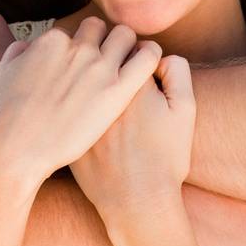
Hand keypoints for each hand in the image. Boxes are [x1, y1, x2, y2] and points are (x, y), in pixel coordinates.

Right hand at [0, 18, 163, 191]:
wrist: (14, 150)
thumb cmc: (3, 119)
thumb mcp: (3, 74)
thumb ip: (18, 53)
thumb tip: (28, 46)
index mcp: (52, 41)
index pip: (74, 31)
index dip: (76, 47)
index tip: (77, 64)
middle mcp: (78, 48)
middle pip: (100, 28)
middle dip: (102, 41)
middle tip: (103, 63)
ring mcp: (99, 67)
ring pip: (125, 36)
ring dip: (126, 46)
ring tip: (127, 65)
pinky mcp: (118, 91)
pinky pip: (148, 58)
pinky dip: (150, 56)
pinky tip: (148, 67)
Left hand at [71, 56, 194, 221]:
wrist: (135, 202)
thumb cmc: (164, 158)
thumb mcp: (185, 111)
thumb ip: (177, 71)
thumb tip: (160, 55)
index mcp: (129, 79)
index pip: (128, 44)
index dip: (136, 55)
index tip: (138, 69)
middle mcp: (98, 89)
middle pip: (98, 51)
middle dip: (107, 56)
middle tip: (116, 76)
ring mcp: (76, 108)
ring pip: (76, 71)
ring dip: (84, 73)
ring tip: (98, 92)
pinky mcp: (62, 127)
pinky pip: (60, 98)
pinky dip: (67, 98)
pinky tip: (80, 112)